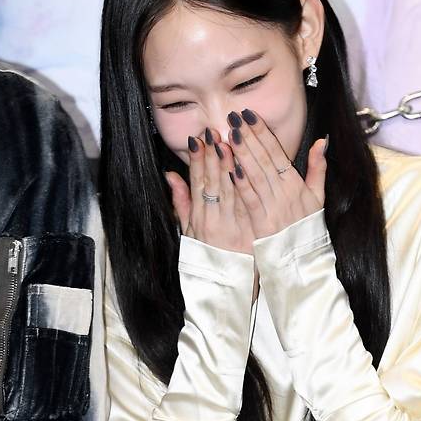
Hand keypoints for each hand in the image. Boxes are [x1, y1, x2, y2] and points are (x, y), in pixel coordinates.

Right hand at [164, 129, 255, 254]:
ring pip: (231, 190)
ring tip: (230, 141)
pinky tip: (247, 169)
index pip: (198, 183)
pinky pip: (248, 206)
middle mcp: (214, 221)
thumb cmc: (206, 257)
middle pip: (214, 183)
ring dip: (230, 165)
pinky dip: (246, 187)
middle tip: (214, 132)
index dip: (198, 161)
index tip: (198, 140)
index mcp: (199, 219)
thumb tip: (171, 175)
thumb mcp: (189, 232)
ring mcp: (233, 227)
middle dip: (214, 156)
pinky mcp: (250, 233)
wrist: (224, 288)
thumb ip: (182, 202)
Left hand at [225, 109, 327, 239]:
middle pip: (264, 160)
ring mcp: (274, 207)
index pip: (277, 152)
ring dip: (243, 155)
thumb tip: (322, 141)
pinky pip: (251, 200)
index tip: (249, 114)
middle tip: (234, 118)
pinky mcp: (263, 223)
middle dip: (249, 137)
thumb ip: (318, 167)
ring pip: (256, 176)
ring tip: (230, 136)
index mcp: (296, 183)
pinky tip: (231, 169)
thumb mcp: (318, 196)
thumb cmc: (307, 226)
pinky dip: (243, 185)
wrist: (304, 258)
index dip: (263, 132)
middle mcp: (285, 192)